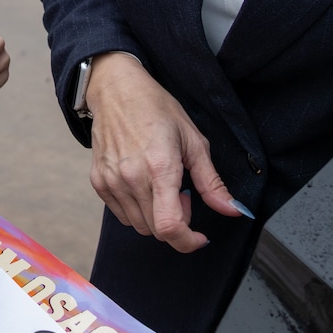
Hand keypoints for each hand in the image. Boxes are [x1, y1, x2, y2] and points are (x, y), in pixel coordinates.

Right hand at [86, 52, 242, 252]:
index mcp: (160, 167)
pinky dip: (138, 210)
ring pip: (140, 226)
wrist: (116, 91)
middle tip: (182, 192)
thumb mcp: (193, 141)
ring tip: (161, 186)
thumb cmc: (156, 109)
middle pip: (157, 230)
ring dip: (156, 217)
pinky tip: (143, 185)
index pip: (170, 227)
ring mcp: (111, 182)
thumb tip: (234, 210)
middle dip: (177, 222)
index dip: (188, 241)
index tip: (199, 237)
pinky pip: (122, 215)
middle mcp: (132, 178)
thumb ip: (212, 182)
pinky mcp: (98, 182)